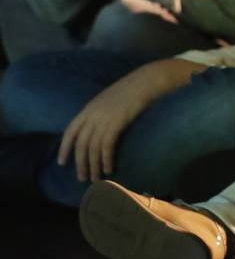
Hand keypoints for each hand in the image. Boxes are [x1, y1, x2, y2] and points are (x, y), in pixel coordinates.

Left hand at [58, 58, 201, 181]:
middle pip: (81, 144)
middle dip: (80, 163)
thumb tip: (97, 127)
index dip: (64, 148)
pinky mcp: (117, 123)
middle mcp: (93, 114)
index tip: (62, 162)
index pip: (70, 131)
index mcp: (89, 108)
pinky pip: (106, 146)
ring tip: (96, 178)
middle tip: (82, 178)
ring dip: (93, 166)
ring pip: (92, 148)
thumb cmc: (134, 88)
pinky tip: (109, 168)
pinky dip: (106, 160)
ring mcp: (104, 118)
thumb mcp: (111, 98)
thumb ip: (101, 111)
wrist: (149, 79)